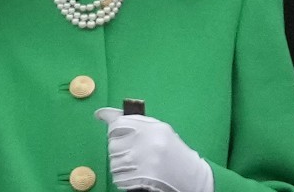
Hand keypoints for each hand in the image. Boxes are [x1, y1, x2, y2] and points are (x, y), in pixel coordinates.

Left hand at [95, 108, 213, 191]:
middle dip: (117, 148)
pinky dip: (122, 178)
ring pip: (113, 162)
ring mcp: (143, 161)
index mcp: (151, 128)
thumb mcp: (159, 130)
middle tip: (131, 151)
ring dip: (120, 164)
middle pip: (112, 144)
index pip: (118, 122)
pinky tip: (136, 174)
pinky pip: (118, 177)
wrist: (194, 178)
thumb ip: (135, 122)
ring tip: (136, 164)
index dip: (109, 121)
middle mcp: (146, 143)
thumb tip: (104, 114)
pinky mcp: (143, 178)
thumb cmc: (174, 152)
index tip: (100, 116)